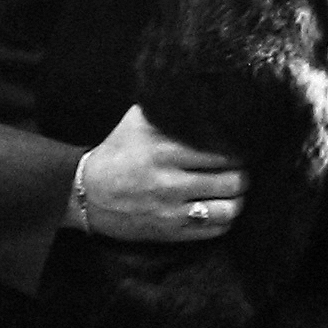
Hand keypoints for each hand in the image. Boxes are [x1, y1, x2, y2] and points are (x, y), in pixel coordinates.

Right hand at [72, 105, 248, 243]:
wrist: (86, 193)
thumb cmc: (117, 152)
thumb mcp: (137, 122)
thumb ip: (170, 109)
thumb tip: (205, 94)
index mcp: (163, 150)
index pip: (224, 150)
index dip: (239, 147)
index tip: (241, 143)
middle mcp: (170, 182)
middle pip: (233, 179)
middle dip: (241, 172)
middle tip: (239, 166)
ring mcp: (172, 211)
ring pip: (231, 208)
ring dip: (237, 197)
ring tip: (232, 188)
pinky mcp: (172, 233)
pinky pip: (217, 230)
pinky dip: (225, 218)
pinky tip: (219, 206)